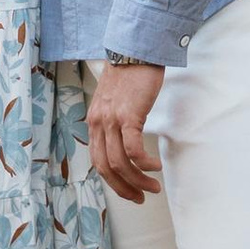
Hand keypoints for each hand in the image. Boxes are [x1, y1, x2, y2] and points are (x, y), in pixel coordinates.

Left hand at [87, 58, 165, 202]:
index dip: (113, 182)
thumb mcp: (114, 102)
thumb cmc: (130, 76)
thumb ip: (114, 122)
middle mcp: (99, 123)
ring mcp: (112, 120)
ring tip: (153, 186)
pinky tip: (155, 166)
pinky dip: (144, 163)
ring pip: (121, 162)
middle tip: (141, 197)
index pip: (98, 162)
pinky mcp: (129, 115)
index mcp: (94, 122)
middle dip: (124, 188)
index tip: (129, 192)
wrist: (136, 50)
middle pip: (107, 168)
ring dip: (138, 179)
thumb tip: (126, 143)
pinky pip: (134, 149)